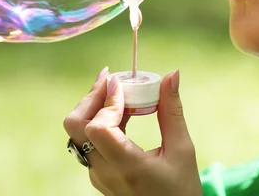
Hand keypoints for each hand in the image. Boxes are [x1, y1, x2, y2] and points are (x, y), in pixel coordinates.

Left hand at [63, 68, 202, 195]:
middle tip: (112, 79)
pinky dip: (98, 120)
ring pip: (77, 133)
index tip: (121, 81)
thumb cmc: (181, 191)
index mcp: (126, 167)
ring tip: (118, 92)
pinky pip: (87, 141)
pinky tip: (120, 113)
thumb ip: (172, 112)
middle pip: (75, 126)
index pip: (98, 128)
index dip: (106, 101)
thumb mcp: (182, 150)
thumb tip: (172, 74)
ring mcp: (97, 175)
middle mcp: (104, 172)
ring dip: (93, 107)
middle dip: (91, 97)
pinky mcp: (97, 175)